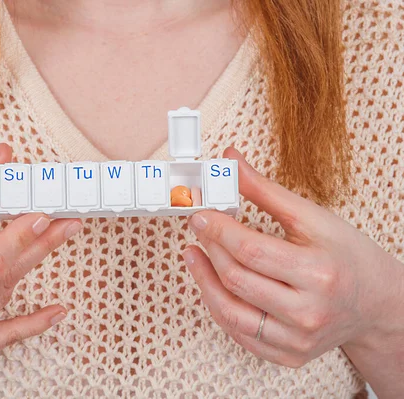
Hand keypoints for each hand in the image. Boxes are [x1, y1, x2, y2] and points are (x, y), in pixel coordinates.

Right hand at [0, 144, 82, 367]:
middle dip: (39, 246)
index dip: (20, 239)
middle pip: (4, 278)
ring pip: (4, 297)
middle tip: (69, 223)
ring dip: (19, 268)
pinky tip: (58, 311)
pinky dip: (32, 326)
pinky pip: (3, 340)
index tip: (45, 214)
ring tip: (31, 243)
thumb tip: (6, 155)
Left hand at [183, 147, 403, 368]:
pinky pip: (240, 334)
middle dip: (210, 249)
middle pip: (237, 279)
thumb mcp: (312, 218)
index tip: (201, 214)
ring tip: (193, 255)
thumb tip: (229, 161)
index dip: (218, 230)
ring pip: (230, 313)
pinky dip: (219, 306)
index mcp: (319, 273)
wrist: (375, 303)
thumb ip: (266, 191)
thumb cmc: (345, 256)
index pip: (251, 250)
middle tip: (199, 229)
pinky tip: (212, 284)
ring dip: (203, 281)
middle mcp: (309, 312)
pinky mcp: (288, 356)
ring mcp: (297, 340)